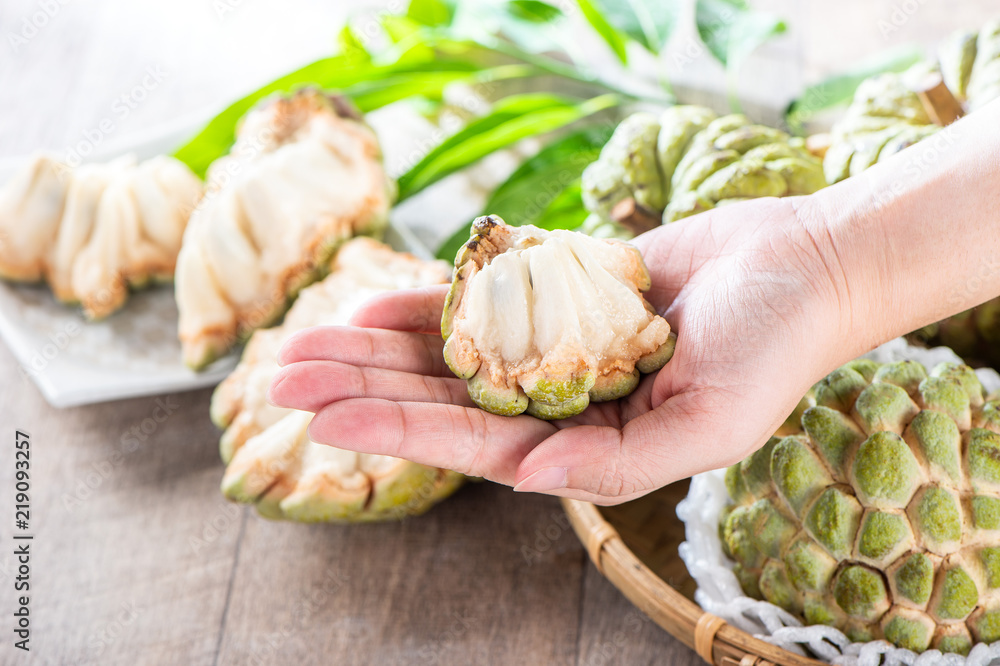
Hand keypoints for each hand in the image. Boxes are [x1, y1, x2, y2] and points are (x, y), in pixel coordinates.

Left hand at [269, 197, 852, 504]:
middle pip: (442, 397)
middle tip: (280, 381)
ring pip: (448, 351)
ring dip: (377, 346)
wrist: (800, 267)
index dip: (399, 430)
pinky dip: (428, 302)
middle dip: (363, 388)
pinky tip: (371, 302)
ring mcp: (553, 346)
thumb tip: (532, 479)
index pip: (475, 442)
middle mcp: (558, 400)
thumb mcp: (710, 424)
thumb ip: (622, 464)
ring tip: (304, 343)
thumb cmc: (771, 349)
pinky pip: (481, 301)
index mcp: (586, 444)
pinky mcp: (558, 295)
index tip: (327, 421)